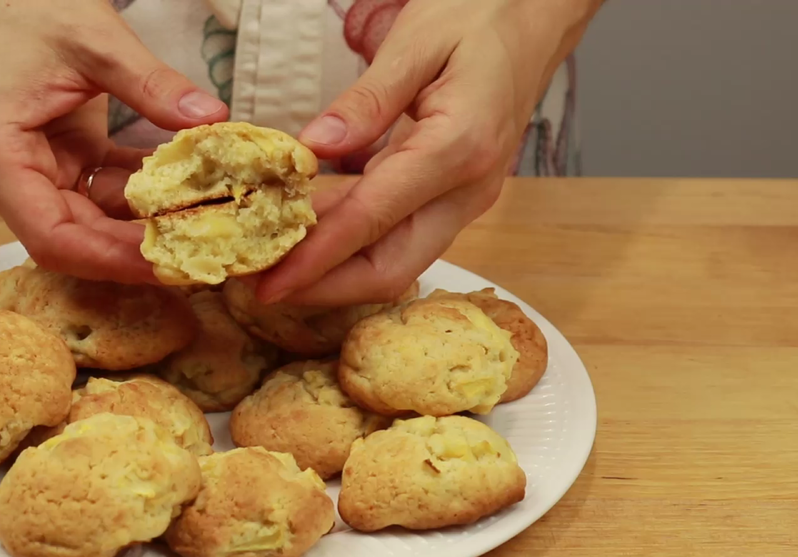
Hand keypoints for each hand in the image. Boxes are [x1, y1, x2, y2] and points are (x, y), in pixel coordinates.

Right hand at [0, 0, 227, 283]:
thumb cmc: (35, 11)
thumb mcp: (98, 42)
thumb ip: (153, 85)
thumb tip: (210, 118)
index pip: (50, 236)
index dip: (109, 259)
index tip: (165, 264)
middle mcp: (3, 180)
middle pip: (73, 239)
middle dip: (135, 249)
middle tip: (198, 254)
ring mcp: (29, 177)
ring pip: (92, 222)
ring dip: (145, 223)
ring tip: (202, 225)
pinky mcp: (57, 167)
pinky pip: (102, 196)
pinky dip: (142, 196)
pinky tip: (185, 194)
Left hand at [255, 0, 600, 304]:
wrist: (536, 18)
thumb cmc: (481, 17)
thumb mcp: (417, 40)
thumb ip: (366, 99)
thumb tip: (313, 146)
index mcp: (457, 149)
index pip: (371, 221)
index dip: (315, 258)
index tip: (268, 282)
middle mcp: (468, 190)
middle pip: (391, 269)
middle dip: (323, 288)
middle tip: (262, 287)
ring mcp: (465, 200)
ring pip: (396, 263)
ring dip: (335, 273)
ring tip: (274, 266)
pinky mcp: (455, 199)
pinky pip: (400, 238)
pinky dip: (353, 246)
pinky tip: (309, 236)